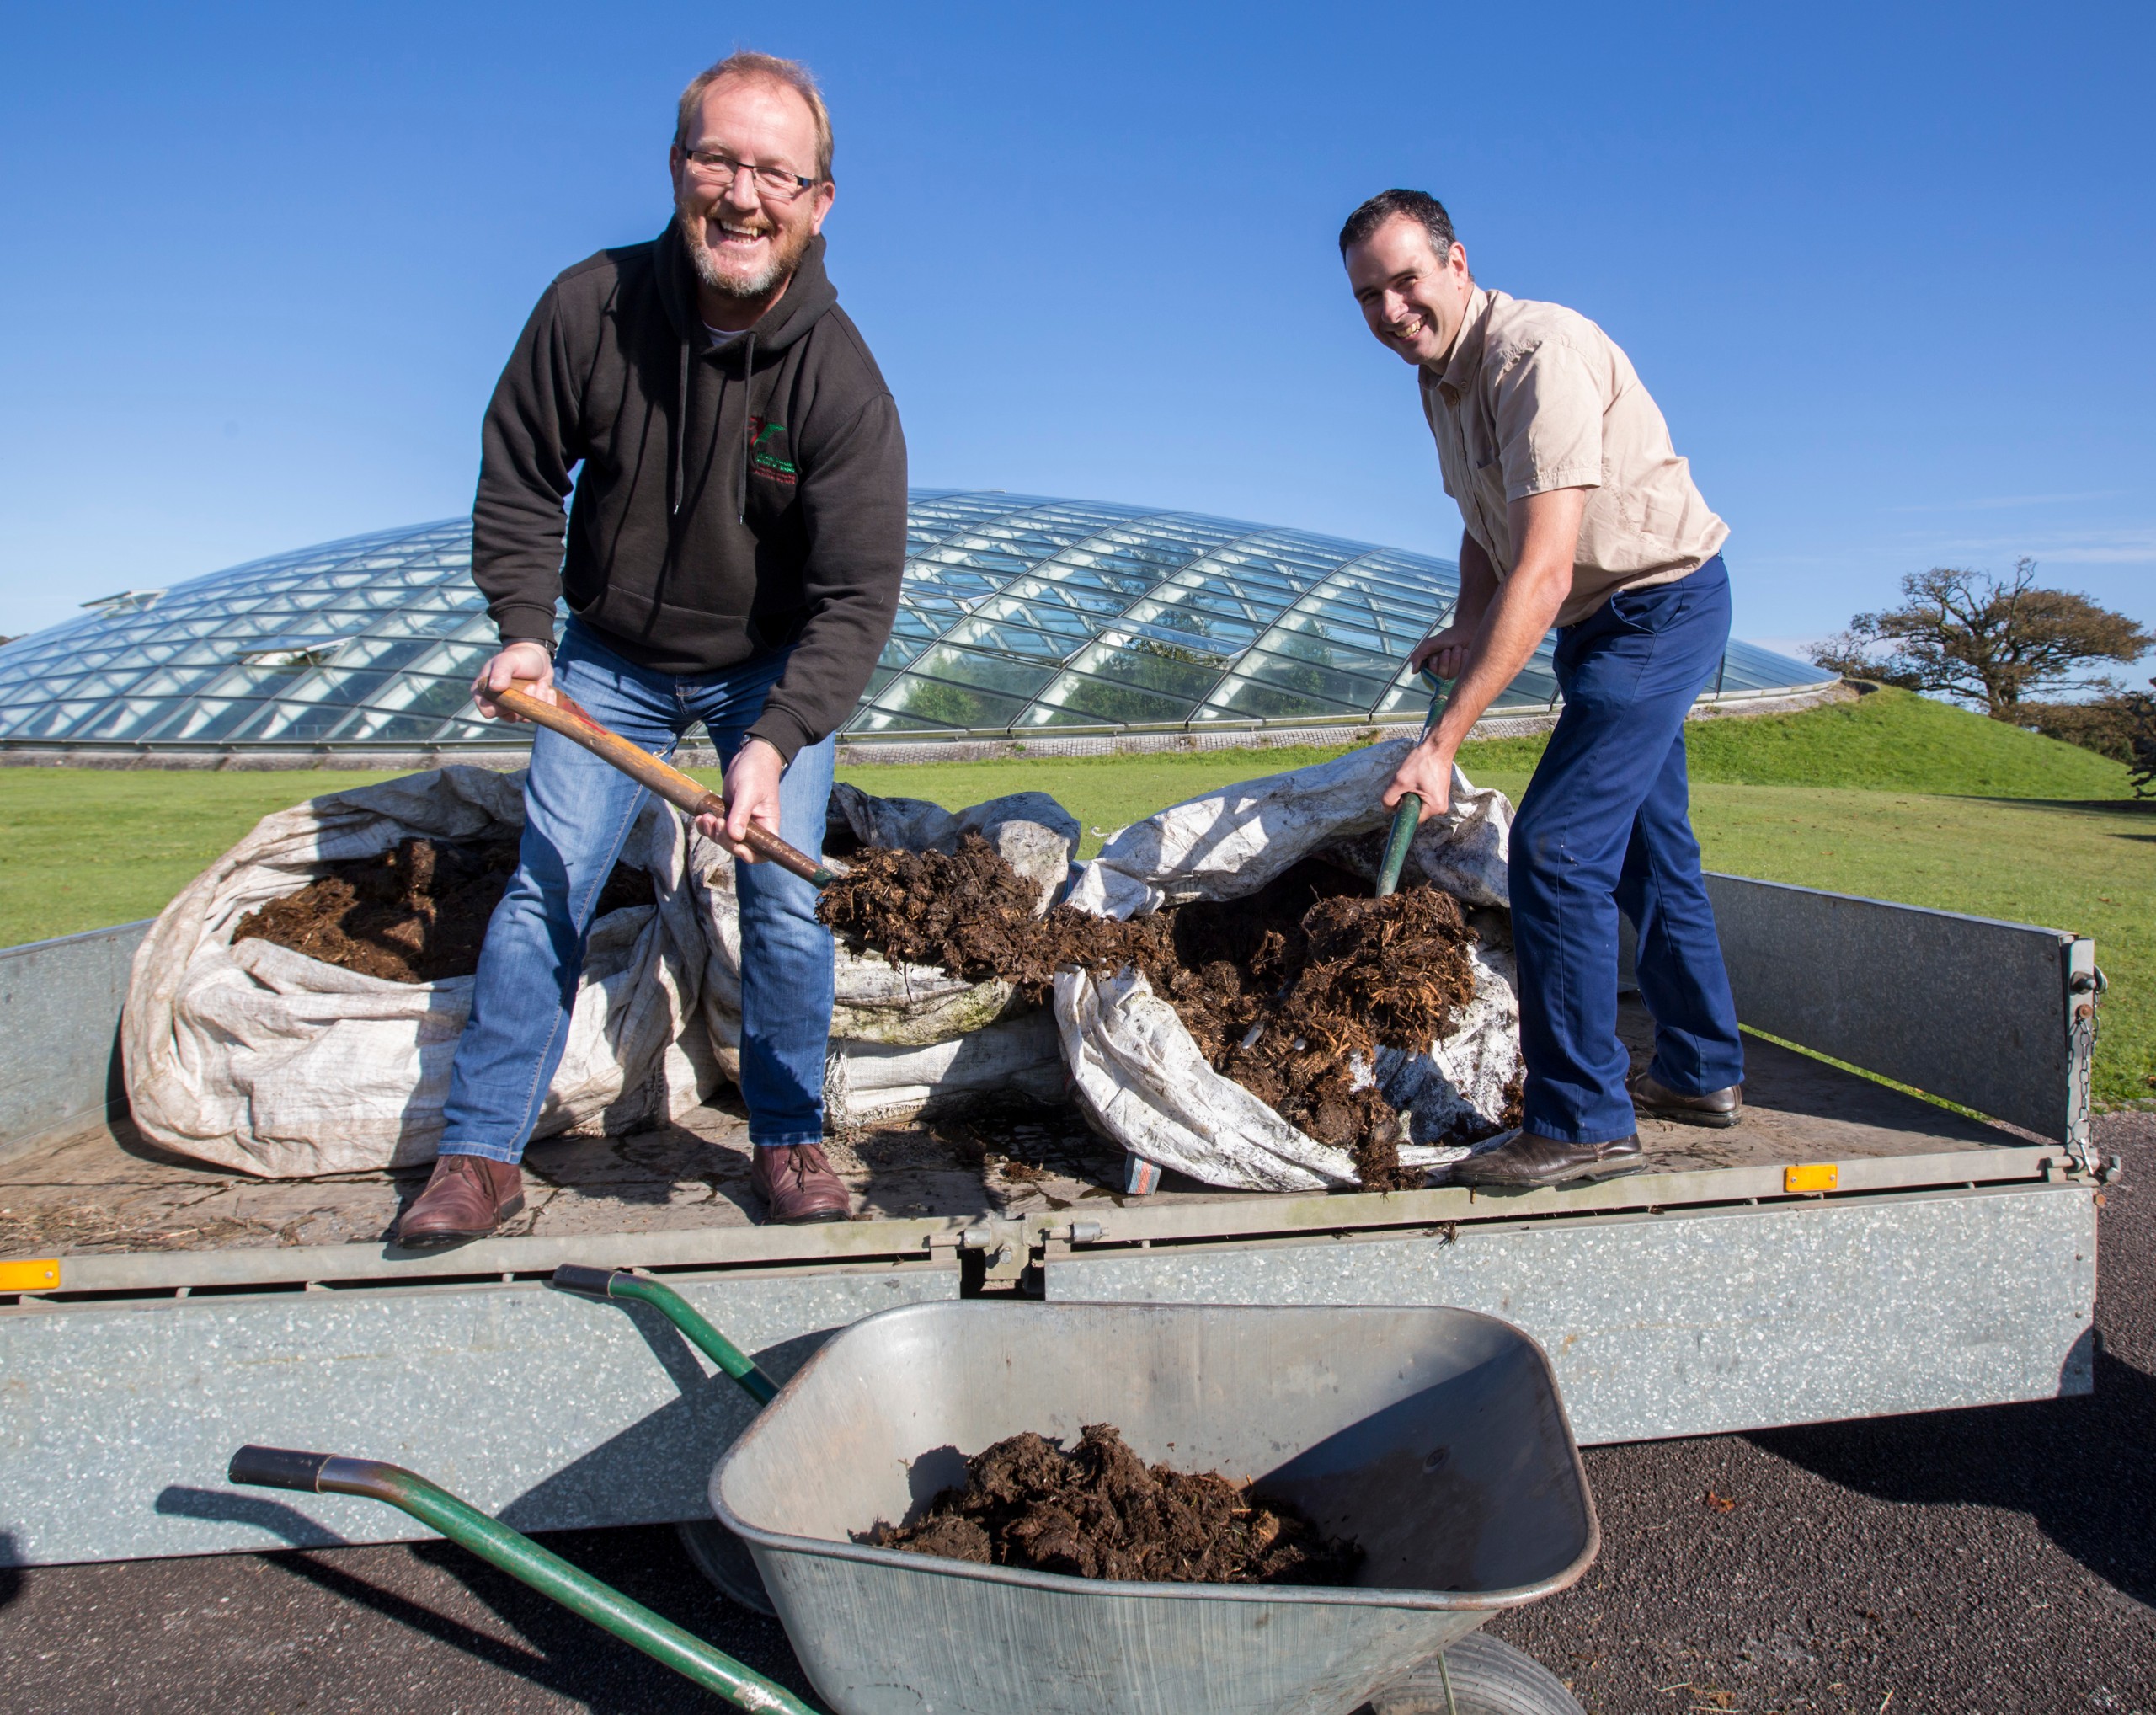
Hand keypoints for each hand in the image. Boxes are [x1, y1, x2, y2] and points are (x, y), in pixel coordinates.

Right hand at [472, 641, 555, 719]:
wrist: (537, 658)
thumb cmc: (517, 658)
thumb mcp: (507, 660)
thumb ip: (500, 671)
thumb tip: (495, 687)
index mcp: (485, 693)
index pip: (487, 711)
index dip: (500, 707)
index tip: (513, 692)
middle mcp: (498, 704)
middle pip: (510, 717)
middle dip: (524, 702)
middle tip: (531, 686)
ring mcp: (514, 709)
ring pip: (526, 717)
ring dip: (537, 700)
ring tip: (540, 684)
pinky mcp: (529, 710)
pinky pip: (540, 715)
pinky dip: (547, 702)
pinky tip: (547, 689)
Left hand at [702, 738, 784, 861]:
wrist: (750, 756)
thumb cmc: (756, 771)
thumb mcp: (748, 791)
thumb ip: (741, 814)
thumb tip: (735, 836)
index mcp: (767, 825)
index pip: (762, 851)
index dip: (749, 855)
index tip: (736, 845)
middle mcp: (755, 828)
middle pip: (738, 847)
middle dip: (724, 839)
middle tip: (717, 821)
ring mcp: (740, 823)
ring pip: (724, 839)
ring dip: (712, 832)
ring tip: (706, 817)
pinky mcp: (728, 816)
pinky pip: (716, 829)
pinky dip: (706, 827)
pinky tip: (701, 817)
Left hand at [1382, 735, 1455, 822]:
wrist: (1438, 746)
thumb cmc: (1422, 762)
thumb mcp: (1400, 781)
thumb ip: (1389, 798)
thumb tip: (1386, 810)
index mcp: (1435, 808)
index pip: (1412, 819)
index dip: (1402, 809)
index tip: (1398, 797)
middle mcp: (1441, 808)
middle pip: (1415, 811)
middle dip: (1406, 799)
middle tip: (1406, 784)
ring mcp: (1441, 800)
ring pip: (1418, 803)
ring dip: (1411, 793)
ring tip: (1413, 779)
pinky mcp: (1439, 792)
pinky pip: (1423, 797)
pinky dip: (1416, 789)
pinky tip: (1418, 777)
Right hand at [1408, 623, 1473, 681]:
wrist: (1465, 631)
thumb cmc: (1447, 637)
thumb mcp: (1430, 644)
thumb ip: (1418, 655)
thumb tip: (1413, 671)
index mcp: (1431, 666)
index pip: (1431, 674)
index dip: (1434, 664)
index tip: (1437, 654)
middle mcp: (1442, 672)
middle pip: (1442, 675)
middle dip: (1445, 660)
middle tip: (1448, 649)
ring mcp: (1454, 673)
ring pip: (1452, 674)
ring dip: (1455, 658)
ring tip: (1458, 648)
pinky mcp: (1464, 672)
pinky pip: (1463, 672)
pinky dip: (1463, 659)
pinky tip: (1464, 651)